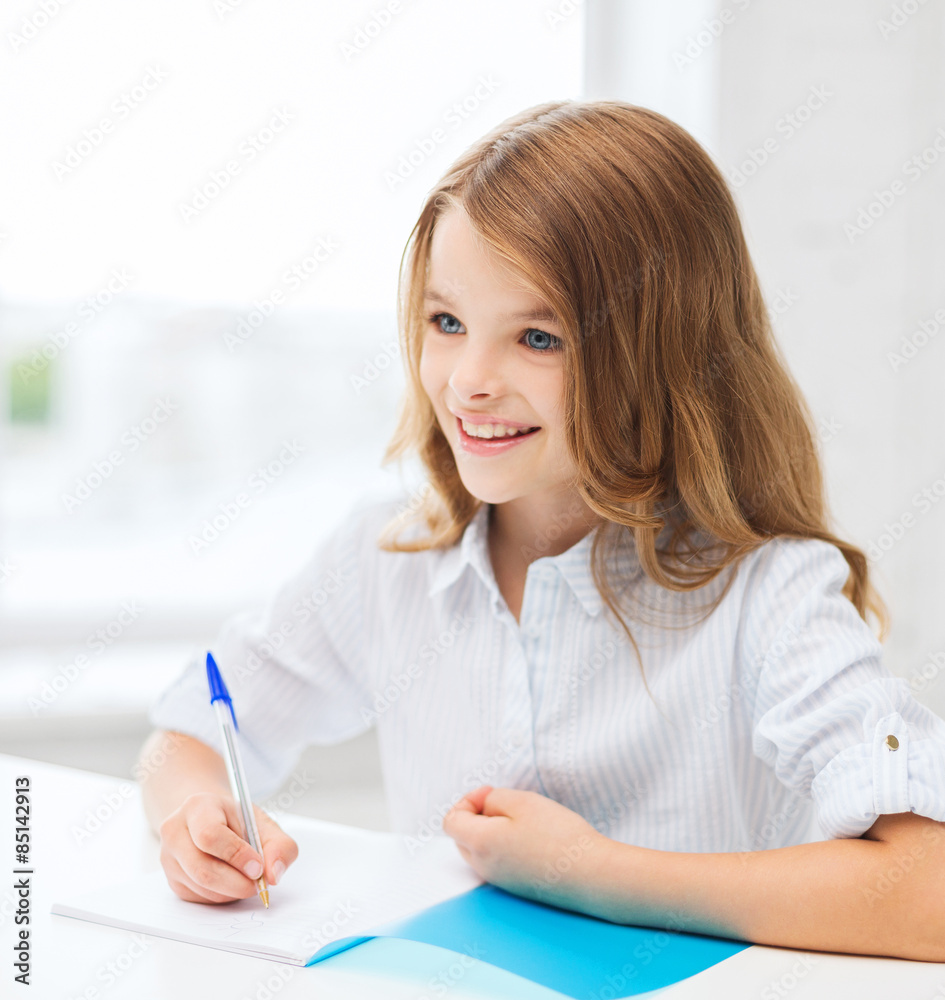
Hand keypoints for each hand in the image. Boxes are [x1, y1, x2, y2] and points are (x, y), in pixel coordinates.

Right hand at [158, 792, 297, 903]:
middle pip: (202, 869)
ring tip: (246, 878)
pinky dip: (221, 896)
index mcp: (198, 806)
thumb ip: (280, 846)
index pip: (210, 835)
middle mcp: (175, 831)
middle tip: (257, 883)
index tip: (258, 867)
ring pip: (201, 887)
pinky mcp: (172, 879)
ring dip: (231, 891)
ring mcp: (169, 857)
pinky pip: (198, 898)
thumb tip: (274, 875)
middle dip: (236, 883)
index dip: (236, 855)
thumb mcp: (264, 823)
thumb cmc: (237, 821)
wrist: (210, 819)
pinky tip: (230, 881)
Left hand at [442, 785, 608, 912]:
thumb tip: (483, 808)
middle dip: (476, 815)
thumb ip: (492, 799)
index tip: (492, 792)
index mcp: (479, 844)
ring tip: (522, 819)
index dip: (468, 800)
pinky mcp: (517, 889)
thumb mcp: (522, 801)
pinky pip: (498, 863)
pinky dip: (504, 847)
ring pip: (480, 851)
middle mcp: (483, 868)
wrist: (592, 875)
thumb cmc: (557, 835)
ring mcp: (500, 882)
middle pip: (462, 837)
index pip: (451, 821)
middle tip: (505, 803)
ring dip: (491, 831)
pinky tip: (532, 839)